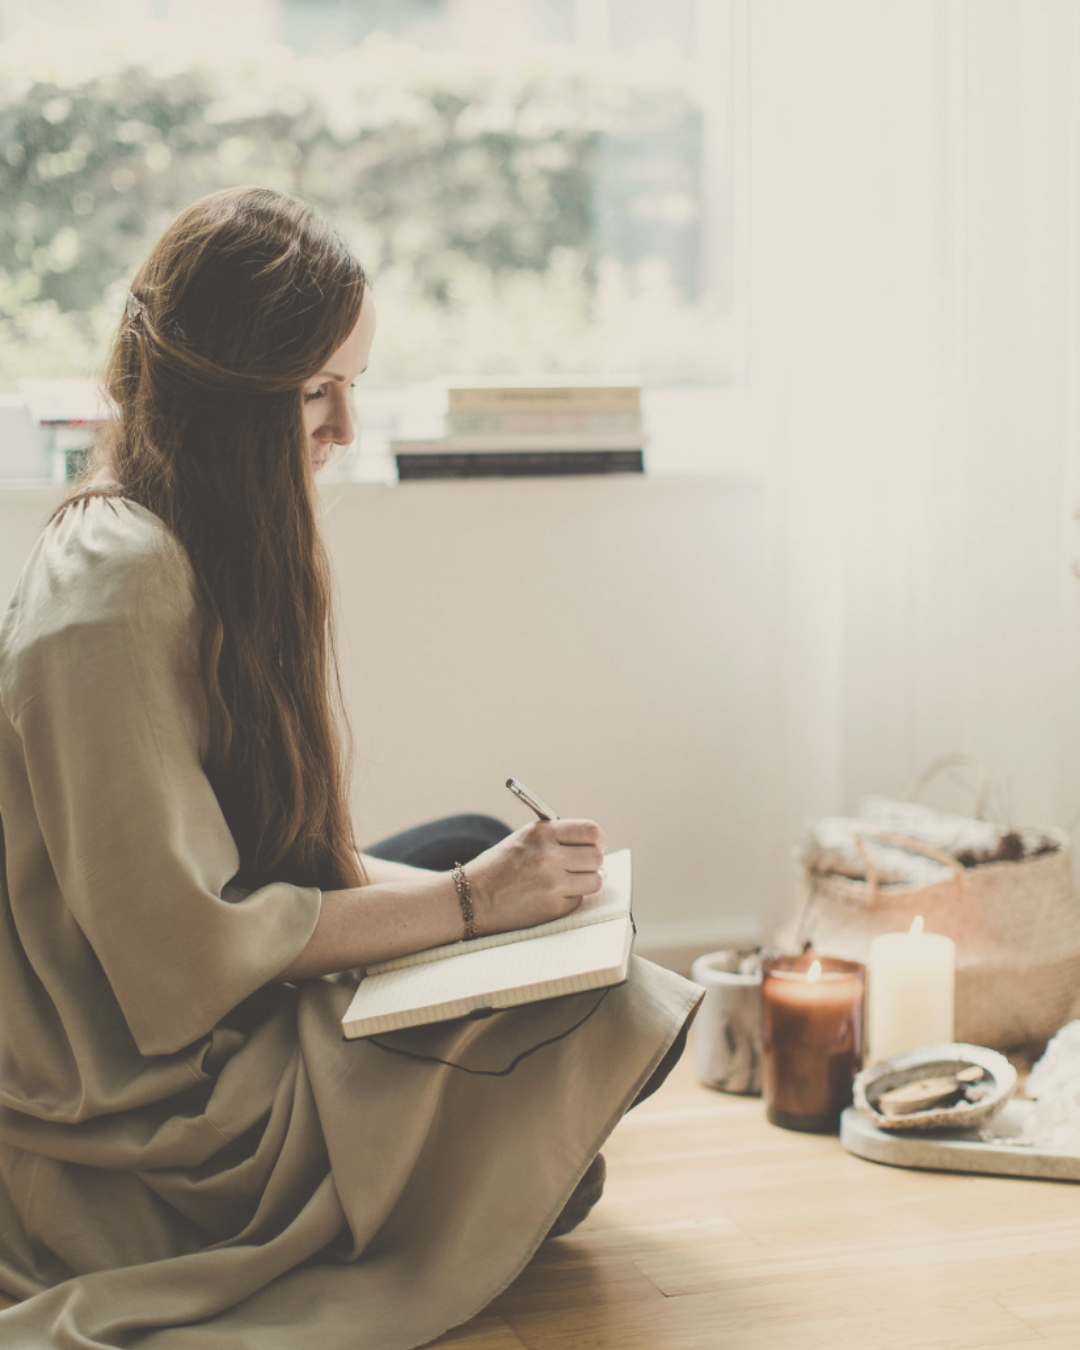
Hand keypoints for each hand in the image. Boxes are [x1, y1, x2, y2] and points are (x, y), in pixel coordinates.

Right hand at [464, 818, 607, 937]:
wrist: (470, 898)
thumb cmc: (498, 868)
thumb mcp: (523, 840)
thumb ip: (556, 838)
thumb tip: (593, 844)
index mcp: (541, 834)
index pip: (590, 831)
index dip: (598, 839)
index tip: (597, 844)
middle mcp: (548, 856)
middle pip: (596, 857)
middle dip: (592, 862)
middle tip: (581, 866)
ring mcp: (552, 884)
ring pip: (595, 880)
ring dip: (585, 882)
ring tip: (566, 882)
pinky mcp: (553, 908)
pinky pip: (579, 899)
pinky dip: (570, 898)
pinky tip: (550, 896)